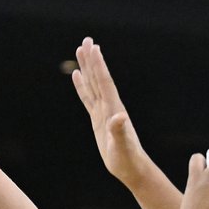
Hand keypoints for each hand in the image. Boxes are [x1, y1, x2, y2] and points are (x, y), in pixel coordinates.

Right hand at [71, 37, 150, 185]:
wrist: (131, 168)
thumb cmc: (128, 158)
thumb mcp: (122, 146)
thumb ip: (120, 131)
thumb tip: (119, 117)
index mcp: (114, 109)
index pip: (104, 83)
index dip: (98, 65)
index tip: (93, 48)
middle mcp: (109, 106)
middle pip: (98, 78)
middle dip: (92, 60)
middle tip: (86, 40)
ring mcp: (103, 112)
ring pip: (92, 85)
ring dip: (87, 68)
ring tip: (81, 50)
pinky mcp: (98, 119)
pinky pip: (88, 98)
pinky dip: (82, 86)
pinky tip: (77, 76)